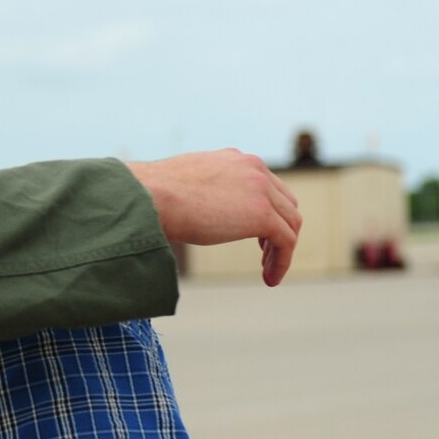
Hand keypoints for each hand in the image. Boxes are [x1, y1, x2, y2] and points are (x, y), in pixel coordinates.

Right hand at [126, 149, 301, 285]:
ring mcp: (261, 189)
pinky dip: (282, 262)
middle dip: (278, 229)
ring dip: (281, 250)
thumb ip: (199, 191)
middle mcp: (253, 169)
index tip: (255, 236)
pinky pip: (286, 241)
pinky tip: (270, 279)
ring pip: (290, 222)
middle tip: (264, 253)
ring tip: (268, 271)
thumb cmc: (150, 195)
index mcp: (234, 160)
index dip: (267, 212)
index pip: (266, 185)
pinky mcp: (262, 214)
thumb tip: (192, 211)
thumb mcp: (183, 184)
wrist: (147, 196)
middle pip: (285, 202)